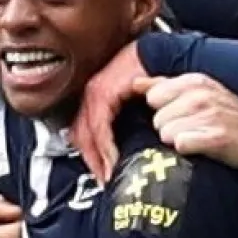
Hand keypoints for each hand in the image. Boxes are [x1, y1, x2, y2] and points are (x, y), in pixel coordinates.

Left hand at [73, 42, 149, 182]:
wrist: (156, 56)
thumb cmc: (148, 81)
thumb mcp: (132, 107)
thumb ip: (124, 126)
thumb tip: (119, 152)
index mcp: (94, 101)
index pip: (83, 135)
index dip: (91, 159)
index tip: (102, 178)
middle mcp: (90, 97)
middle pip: (82, 136)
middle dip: (93, 162)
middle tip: (105, 181)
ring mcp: (94, 93)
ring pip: (88, 132)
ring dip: (99, 157)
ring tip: (111, 174)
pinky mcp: (103, 91)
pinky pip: (99, 124)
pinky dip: (105, 144)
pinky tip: (114, 157)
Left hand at [142, 73, 237, 170]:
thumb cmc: (227, 115)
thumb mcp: (198, 92)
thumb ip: (164, 85)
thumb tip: (135, 83)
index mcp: (194, 81)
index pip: (153, 97)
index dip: (162, 111)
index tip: (177, 117)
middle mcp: (201, 95)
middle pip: (157, 119)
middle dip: (170, 128)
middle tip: (192, 130)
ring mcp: (209, 115)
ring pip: (166, 133)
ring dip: (179, 141)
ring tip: (198, 139)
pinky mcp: (215, 138)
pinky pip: (181, 144)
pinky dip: (188, 150)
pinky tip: (202, 148)